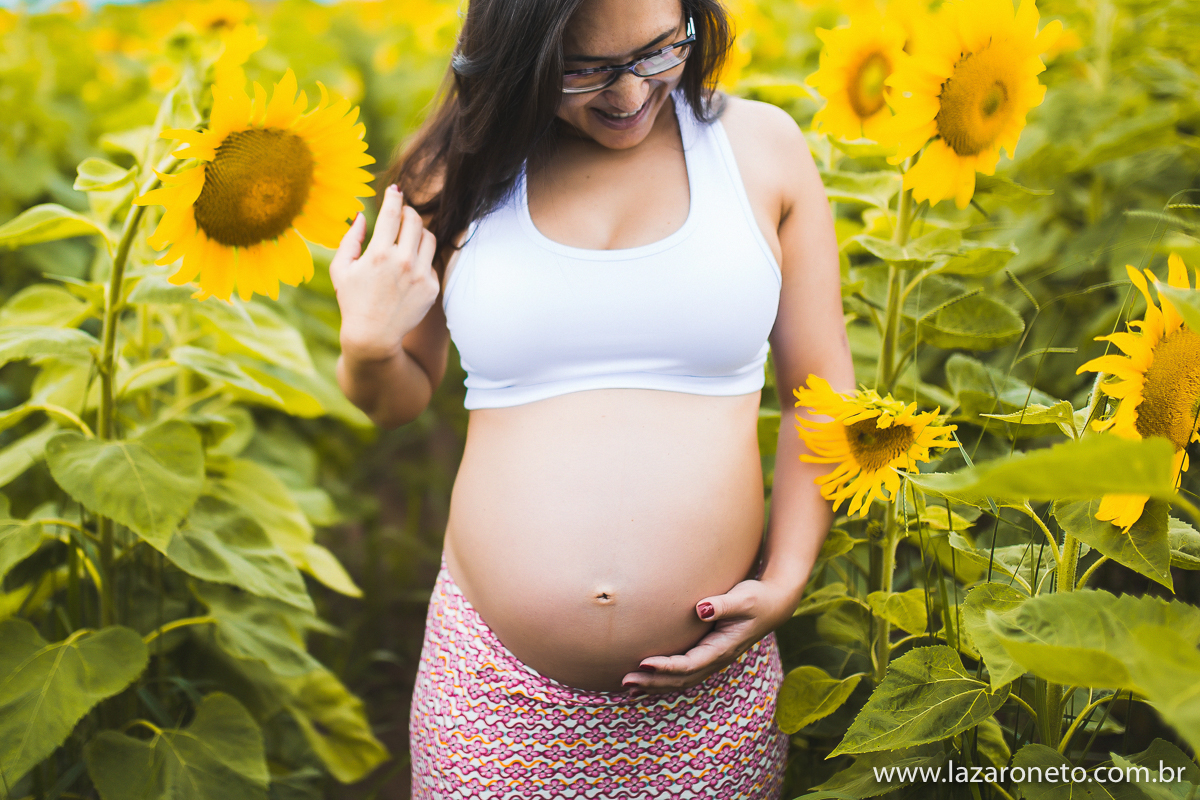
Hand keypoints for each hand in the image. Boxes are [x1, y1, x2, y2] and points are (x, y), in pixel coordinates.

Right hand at [330, 184, 438, 361]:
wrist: (374, 336)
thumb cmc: (353, 300)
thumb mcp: (342, 268)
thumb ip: (350, 238)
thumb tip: (362, 214)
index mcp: (378, 254)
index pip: (392, 213)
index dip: (394, 196)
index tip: (395, 190)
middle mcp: (403, 262)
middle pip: (415, 219)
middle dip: (408, 212)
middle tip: (401, 214)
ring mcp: (421, 275)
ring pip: (429, 237)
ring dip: (418, 232)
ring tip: (406, 238)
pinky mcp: (432, 287)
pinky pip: (432, 261)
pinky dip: (422, 258)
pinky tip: (409, 268)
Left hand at [621, 577, 798, 695]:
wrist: (773, 605)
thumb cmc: (757, 598)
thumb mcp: (743, 599)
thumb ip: (723, 604)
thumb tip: (701, 609)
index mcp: (722, 649)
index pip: (690, 665)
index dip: (666, 667)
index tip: (643, 662)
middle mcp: (716, 659)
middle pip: (681, 679)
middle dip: (654, 682)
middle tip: (626, 680)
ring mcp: (712, 659)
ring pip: (681, 680)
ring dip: (656, 684)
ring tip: (629, 686)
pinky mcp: (708, 654)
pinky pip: (683, 672)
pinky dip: (664, 678)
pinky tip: (646, 677)